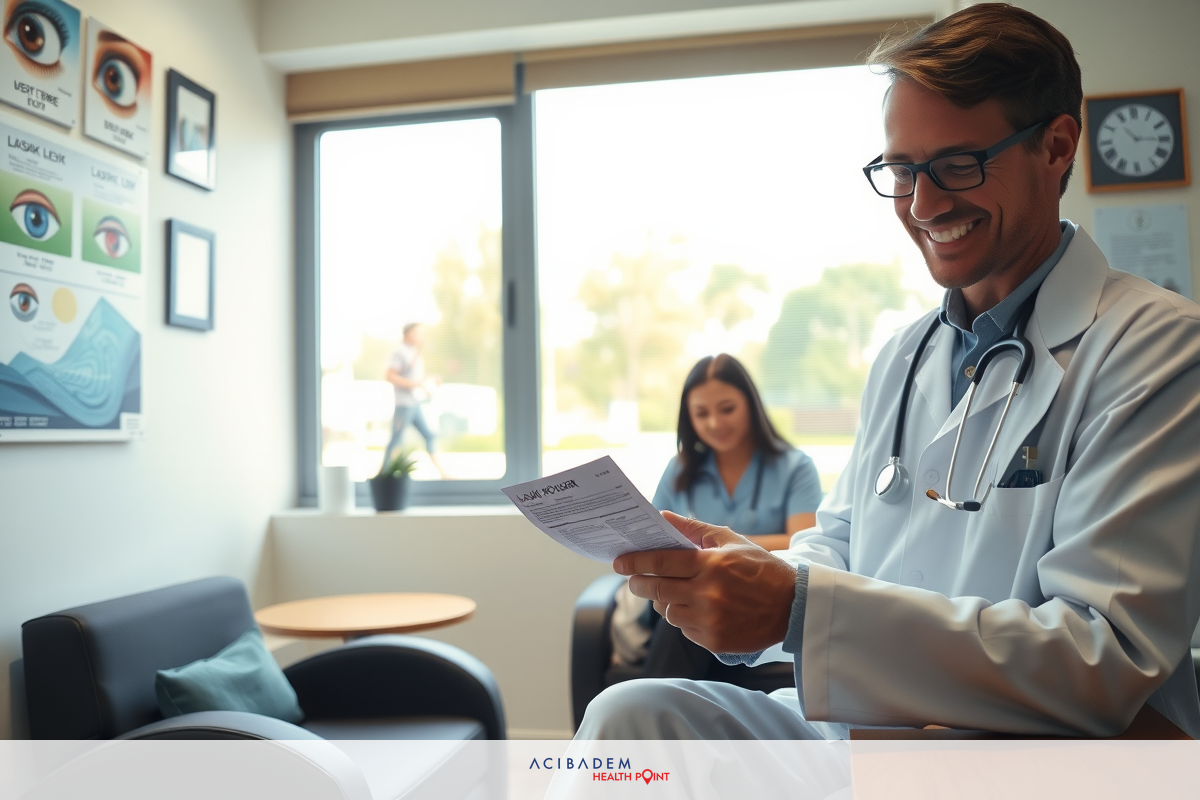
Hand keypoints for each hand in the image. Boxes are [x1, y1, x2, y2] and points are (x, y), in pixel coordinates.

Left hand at [615, 511, 797, 652]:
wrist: (793, 606)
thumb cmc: (760, 568)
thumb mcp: (730, 540)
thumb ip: (694, 528)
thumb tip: (662, 516)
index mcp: (711, 564)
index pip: (661, 562)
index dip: (635, 561)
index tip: (618, 562)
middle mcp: (708, 594)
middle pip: (657, 589)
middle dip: (640, 583)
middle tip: (634, 579)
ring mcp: (710, 620)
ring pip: (668, 612)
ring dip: (665, 601)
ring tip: (676, 593)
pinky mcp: (714, 641)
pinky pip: (684, 630)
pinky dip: (684, 619)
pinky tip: (698, 610)